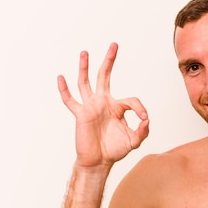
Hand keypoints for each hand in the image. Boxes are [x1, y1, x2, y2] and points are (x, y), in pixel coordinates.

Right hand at [58, 42, 149, 167]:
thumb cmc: (115, 150)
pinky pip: (70, 100)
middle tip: (114, 45)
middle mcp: (103, 103)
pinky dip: (64, 90)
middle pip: (105, 76)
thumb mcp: (134, 140)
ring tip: (84, 53)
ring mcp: (91, 107)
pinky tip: (60, 78)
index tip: (144, 119)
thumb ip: (143, 130)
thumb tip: (146, 119)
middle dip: (109, 61)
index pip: (131, 100)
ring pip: (85, 83)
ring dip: (85, 68)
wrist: (99, 162)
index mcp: (117, 108)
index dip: (140, 108)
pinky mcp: (81, 114)